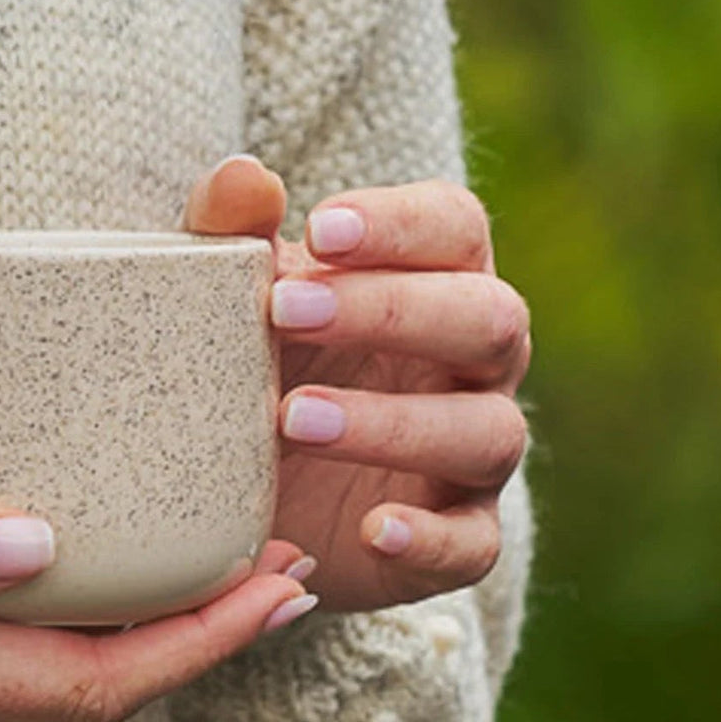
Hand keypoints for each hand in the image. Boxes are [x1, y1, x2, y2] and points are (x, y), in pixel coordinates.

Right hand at [0, 457, 313, 721]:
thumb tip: (43, 546)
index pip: (86, 683)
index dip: (197, 643)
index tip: (278, 585)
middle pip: (84, 699)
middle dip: (193, 647)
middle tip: (271, 576)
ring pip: (41, 693)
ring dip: (136, 645)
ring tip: (199, 578)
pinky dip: (60, 637)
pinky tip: (68, 577)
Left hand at [185, 157, 530, 613]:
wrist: (259, 491)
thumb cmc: (261, 361)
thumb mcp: (238, 300)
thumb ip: (234, 238)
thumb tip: (239, 176)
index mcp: (435, 281)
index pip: (455, 228)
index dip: (398, 225)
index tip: (318, 228)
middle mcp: (474, 363)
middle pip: (485, 319)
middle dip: (390, 311)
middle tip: (284, 313)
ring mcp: (474, 454)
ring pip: (485, 431)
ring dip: (394, 423)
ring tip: (294, 420)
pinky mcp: (456, 537)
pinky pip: (471, 545)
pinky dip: (429, 539)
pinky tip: (373, 528)